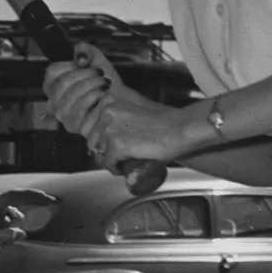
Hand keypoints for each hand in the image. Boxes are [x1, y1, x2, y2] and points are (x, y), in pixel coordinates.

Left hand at [0, 188, 57, 242]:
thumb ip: (6, 235)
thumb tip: (23, 234)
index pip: (21, 195)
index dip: (36, 196)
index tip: (49, 198)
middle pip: (22, 199)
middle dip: (36, 202)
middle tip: (53, 202)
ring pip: (13, 214)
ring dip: (15, 223)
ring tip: (3, 234)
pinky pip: (7, 219)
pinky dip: (8, 226)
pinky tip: (1, 236)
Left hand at [77, 92, 197, 168]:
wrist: (179, 129)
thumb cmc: (162, 123)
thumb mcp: (132, 114)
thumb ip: (118, 120)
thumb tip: (106, 137)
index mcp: (109, 103)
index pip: (92, 126)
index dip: (99, 140)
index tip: (108, 147)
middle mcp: (106, 114)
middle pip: (93, 140)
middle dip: (102, 151)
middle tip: (116, 159)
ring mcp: (110, 129)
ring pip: (99, 153)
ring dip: (108, 161)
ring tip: (120, 164)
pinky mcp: (117, 145)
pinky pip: (108, 162)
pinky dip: (113, 168)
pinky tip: (121, 169)